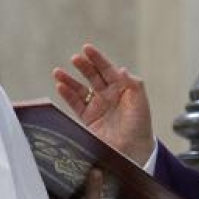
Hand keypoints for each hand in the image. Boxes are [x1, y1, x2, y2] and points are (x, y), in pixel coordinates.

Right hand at [54, 44, 154, 163]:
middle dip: (84, 66)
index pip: (107, 69)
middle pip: (93, 76)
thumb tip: (121, 69)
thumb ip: (133, 84)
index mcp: (121, 87)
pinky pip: (75, 104)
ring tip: (58, 72)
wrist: (133, 150)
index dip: (97, 58)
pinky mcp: (88, 119)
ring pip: (80, 89)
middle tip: (75, 58)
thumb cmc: (140, 125)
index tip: (87, 48)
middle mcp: (108, 94)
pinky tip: (60, 86)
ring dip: (69, 80)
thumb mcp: (140, 102)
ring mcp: (97, 106)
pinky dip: (67, 95)